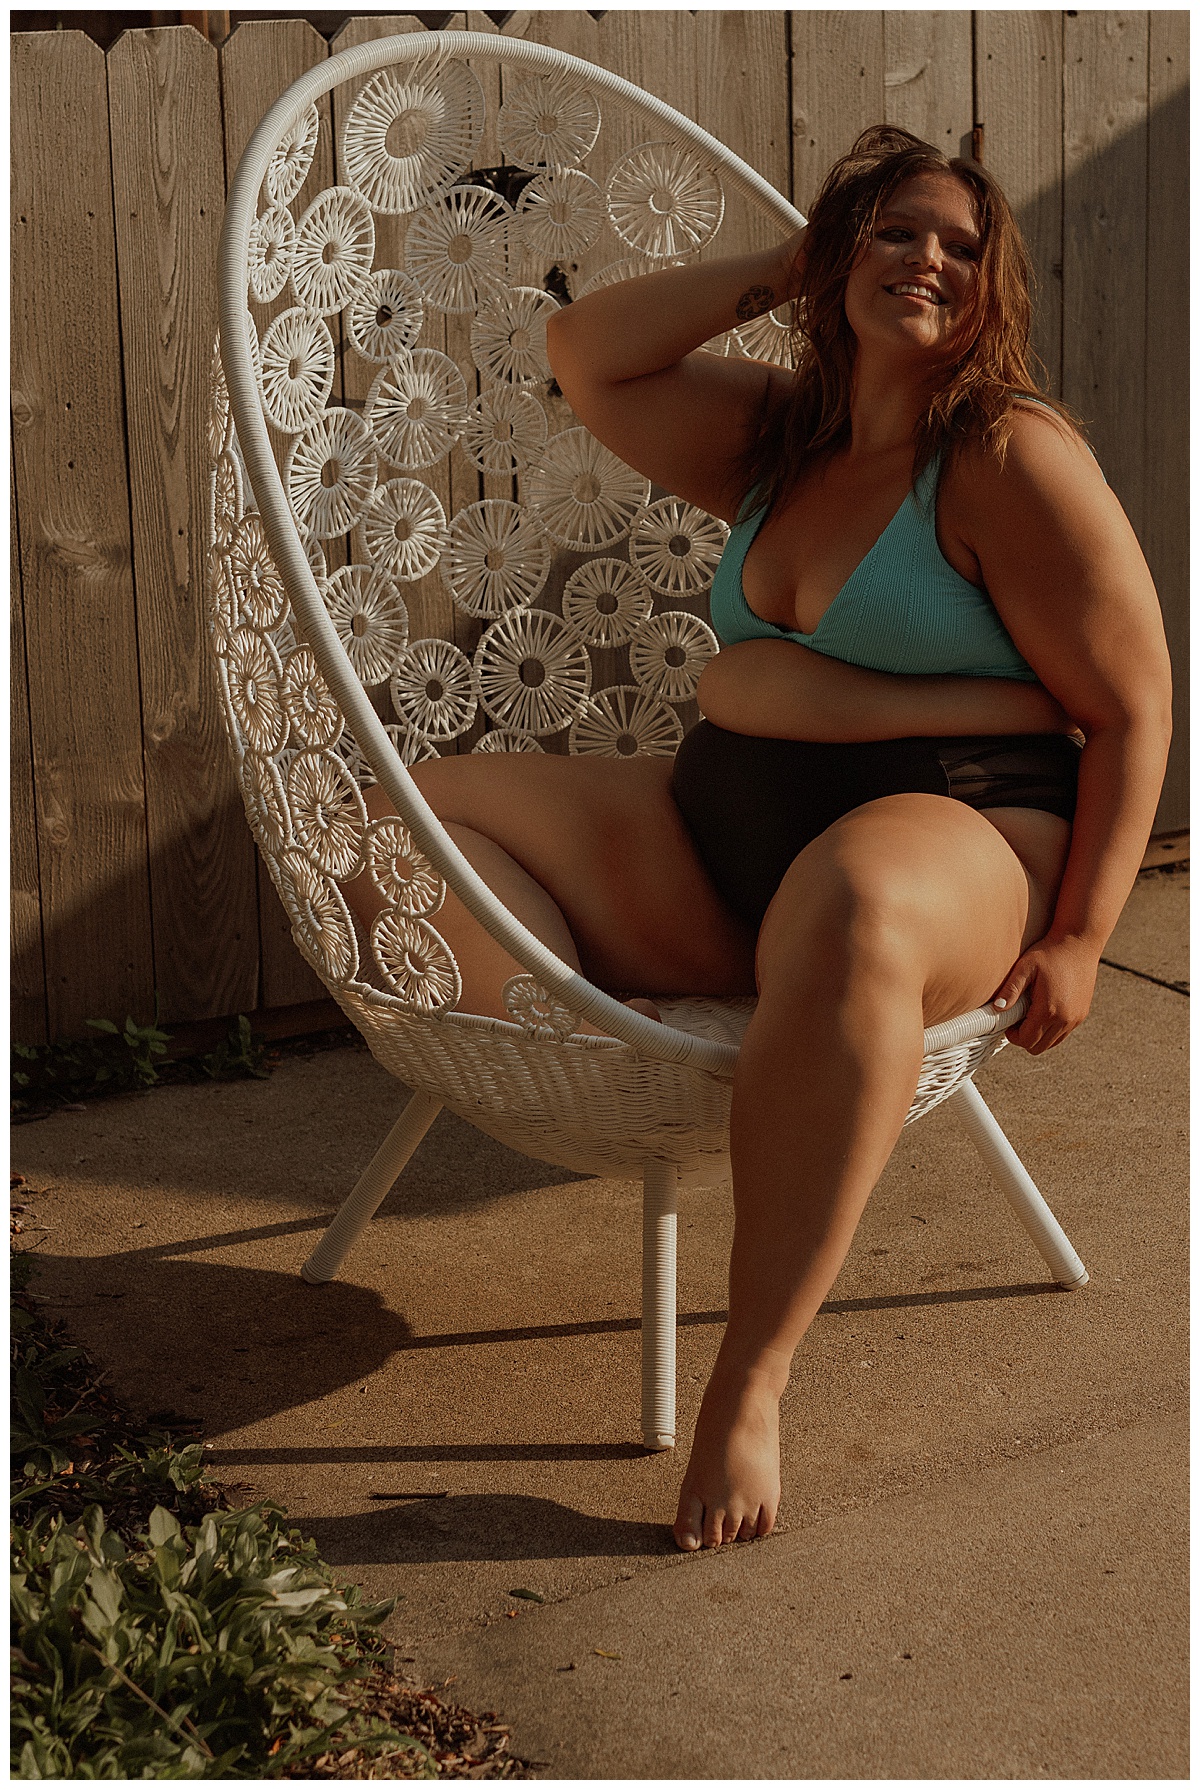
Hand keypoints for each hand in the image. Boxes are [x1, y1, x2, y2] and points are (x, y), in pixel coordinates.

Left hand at [990, 934, 1100, 1054]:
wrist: (1079, 943)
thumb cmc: (1050, 953)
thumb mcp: (1025, 968)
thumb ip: (1011, 989)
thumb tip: (997, 1008)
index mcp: (1048, 1010)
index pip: (1027, 1041)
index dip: (1013, 1036)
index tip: (1008, 1023)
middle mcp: (1065, 1019)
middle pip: (1038, 1047)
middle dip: (1024, 1038)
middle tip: (1017, 1020)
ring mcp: (1076, 1018)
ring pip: (1052, 1043)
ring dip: (1039, 1035)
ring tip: (1031, 1014)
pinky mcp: (1082, 1014)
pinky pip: (1063, 1033)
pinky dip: (1051, 1030)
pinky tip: (1044, 1011)